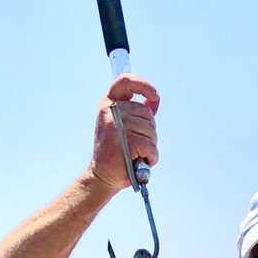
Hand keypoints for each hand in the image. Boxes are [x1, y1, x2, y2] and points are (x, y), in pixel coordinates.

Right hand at [87, 74, 159, 191]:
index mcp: (109, 103)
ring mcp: (117, 126)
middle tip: (138, 145)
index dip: (143, 85)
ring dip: (150, 146)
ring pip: (151, 131)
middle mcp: (110, 111)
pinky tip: (140, 161)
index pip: (126, 81)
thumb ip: (137, 112)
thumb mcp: (123, 126)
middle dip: (150, 131)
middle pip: (147, 113)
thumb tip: (154, 100)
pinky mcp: (126, 142)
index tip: (155, 96)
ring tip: (136, 154)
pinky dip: (151, 157)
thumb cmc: (115, 152)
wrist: (102, 176)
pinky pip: (151, 146)